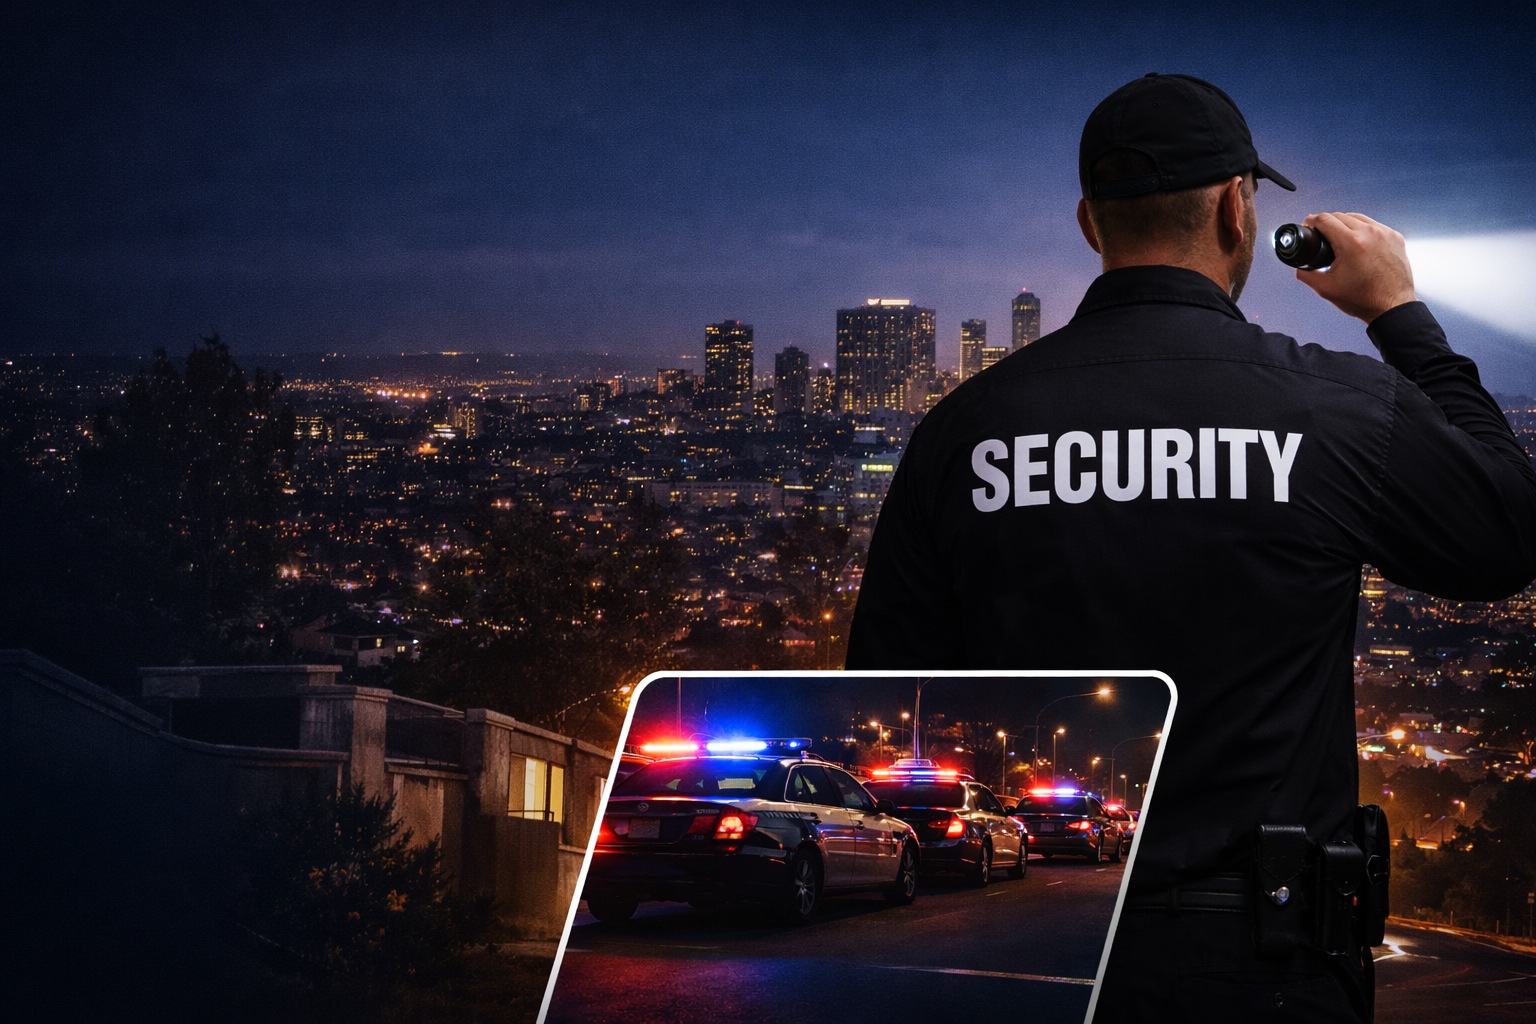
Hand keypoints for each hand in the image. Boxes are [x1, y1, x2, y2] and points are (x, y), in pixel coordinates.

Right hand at [1294, 212, 1416, 323]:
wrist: (1391, 306)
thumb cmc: (1364, 299)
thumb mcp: (1326, 288)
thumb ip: (1306, 274)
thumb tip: (1298, 266)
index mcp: (1352, 243)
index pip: (1325, 219)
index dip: (1312, 221)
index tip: (1309, 224)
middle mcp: (1370, 233)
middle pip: (1340, 216)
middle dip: (1327, 223)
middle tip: (1321, 235)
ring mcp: (1385, 233)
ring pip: (1358, 218)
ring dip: (1345, 224)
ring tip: (1339, 238)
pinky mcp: (1395, 237)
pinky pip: (1374, 225)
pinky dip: (1363, 230)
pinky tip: (1358, 242)